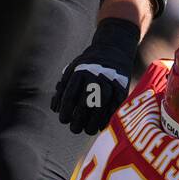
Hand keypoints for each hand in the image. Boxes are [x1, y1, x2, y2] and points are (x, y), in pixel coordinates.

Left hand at [51, 17, 139, 133]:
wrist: (113, 49)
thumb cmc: (88, 64)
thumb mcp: (72, 69)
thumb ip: (63, 88)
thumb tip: (56, 108)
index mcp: (79, 73)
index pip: (70, 96)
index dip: (66, 111)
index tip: (63, 120)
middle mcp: (94, 77)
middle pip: (85, 104)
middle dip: (78, 120)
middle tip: (74, 129)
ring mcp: (110, 82)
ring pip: (101, 106)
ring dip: (94, 122)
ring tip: (89, 130)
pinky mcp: (122, 86)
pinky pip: (116, 105)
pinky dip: (109, 117)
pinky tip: (103, 125)